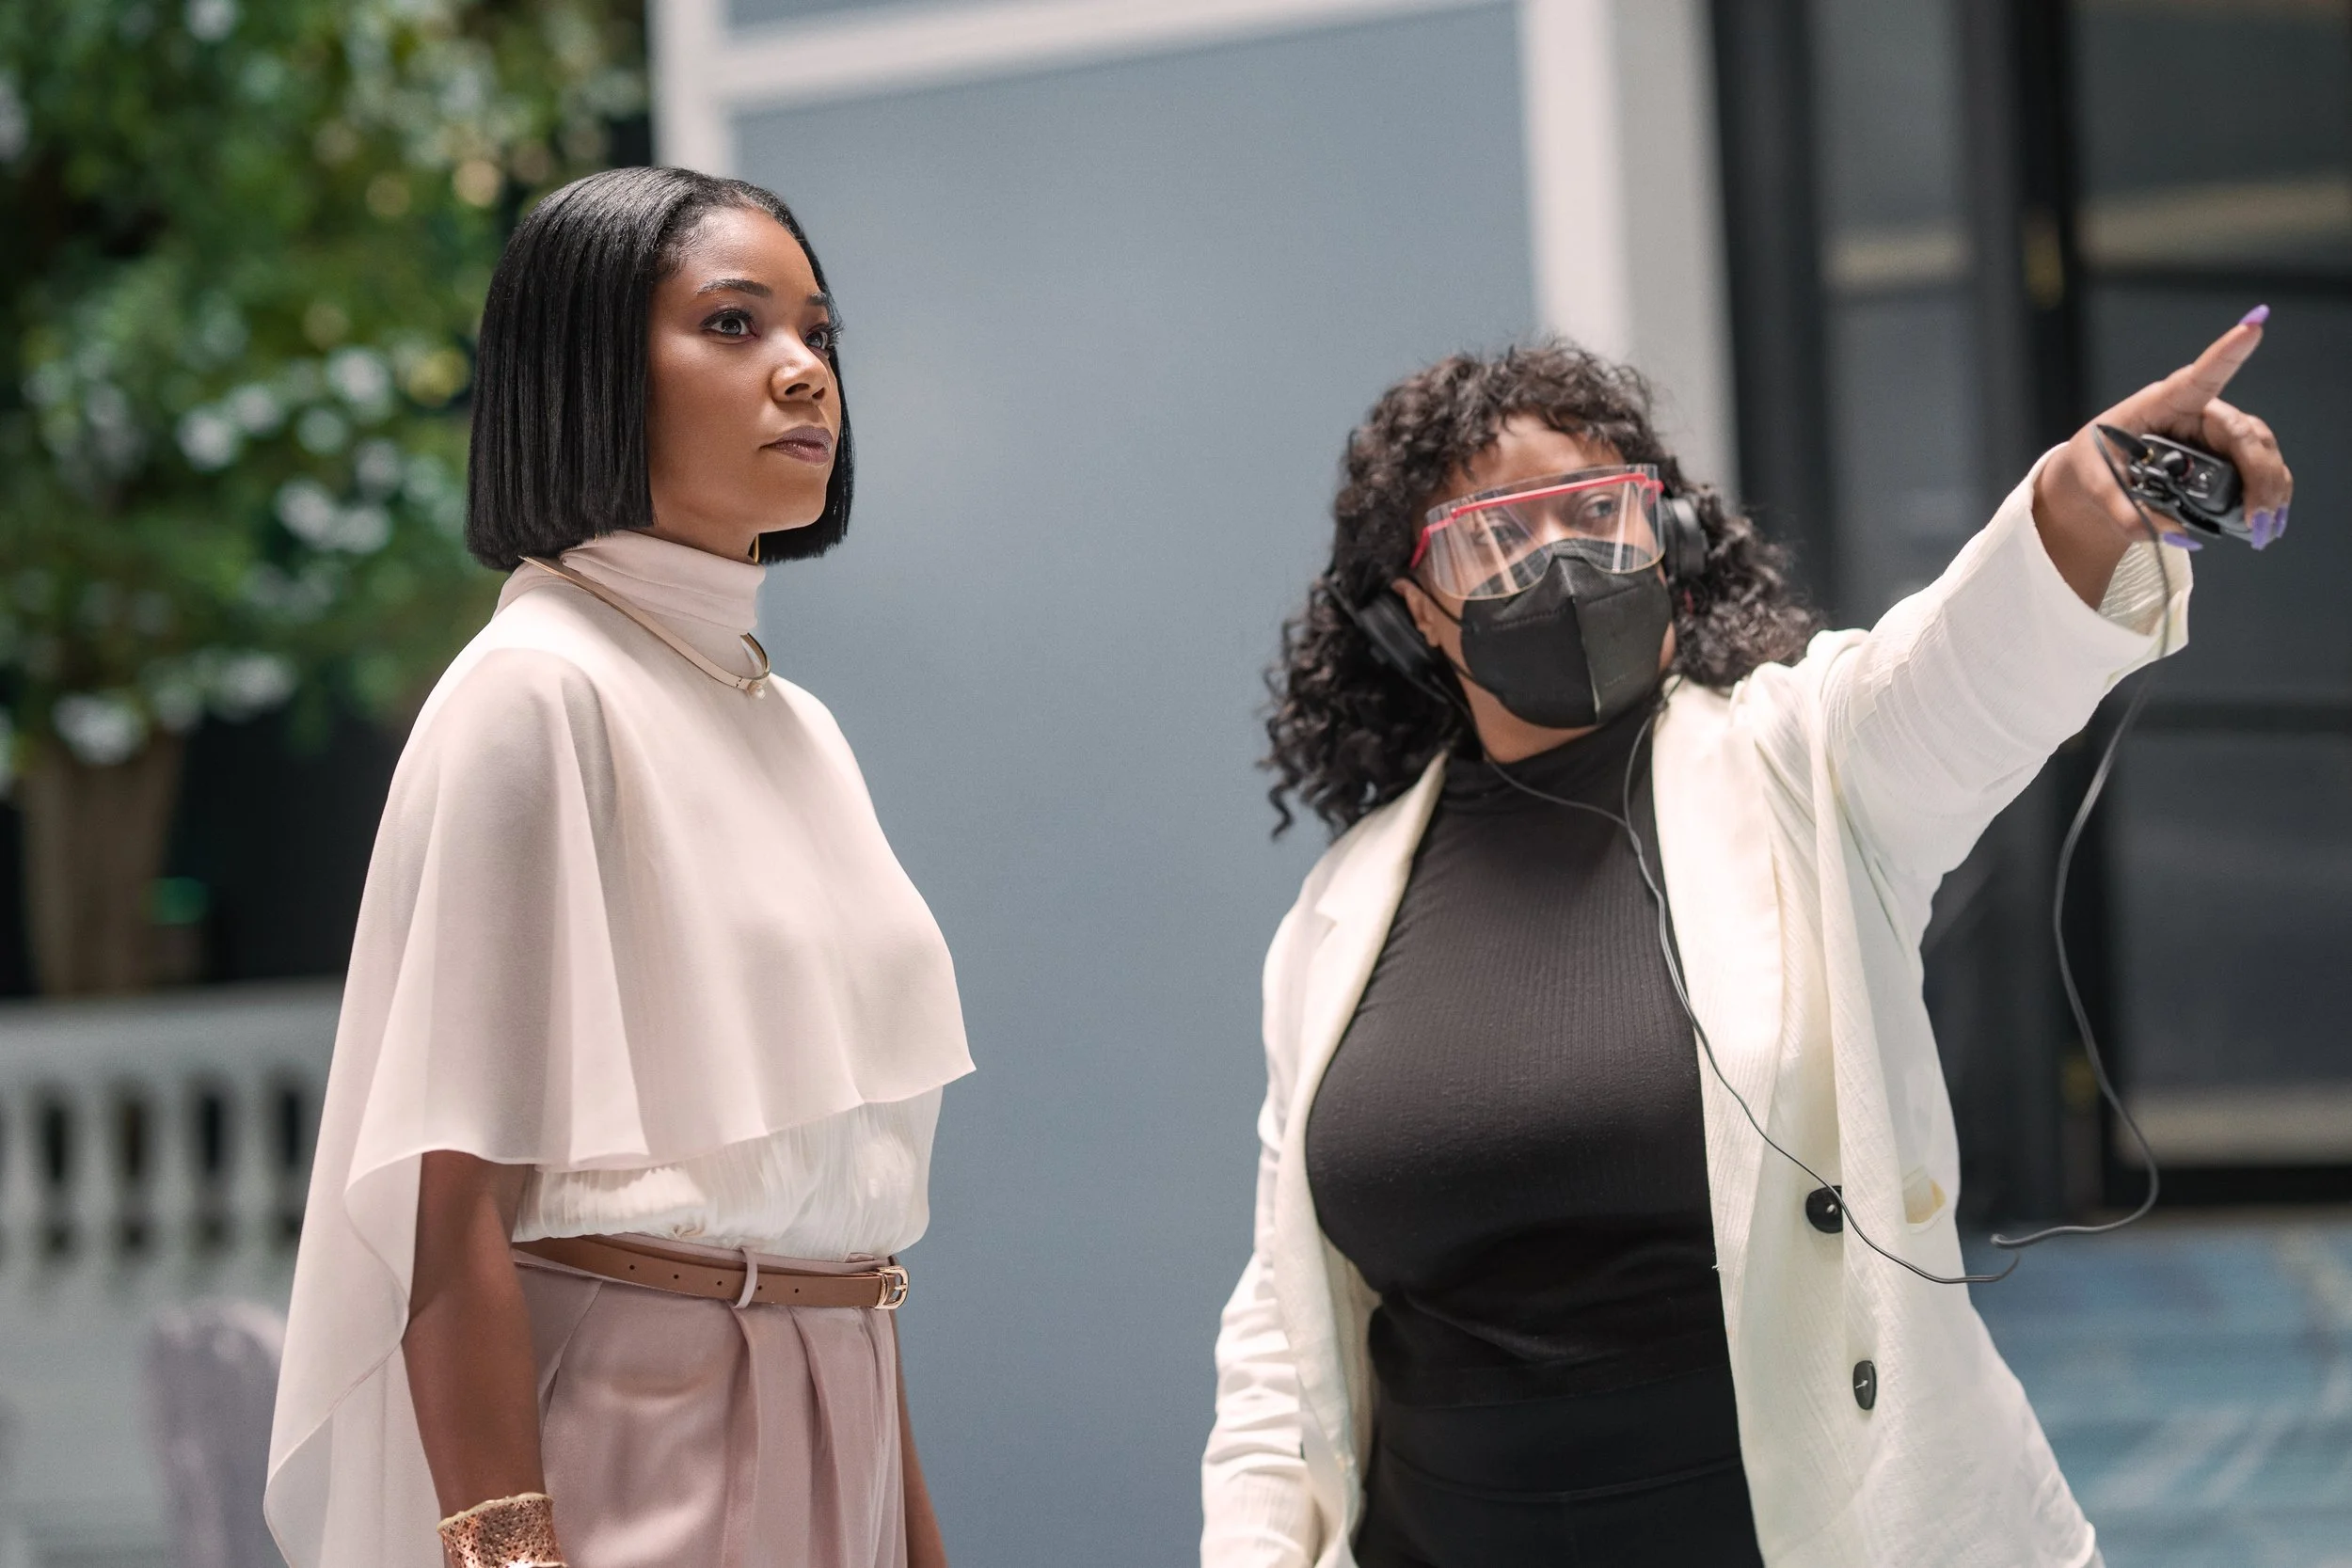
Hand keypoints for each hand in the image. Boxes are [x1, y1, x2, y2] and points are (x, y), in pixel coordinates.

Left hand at [2032, 308, 2294, 601]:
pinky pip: (2257, 467)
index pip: (2198, 377)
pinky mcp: (2222, 455)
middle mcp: (2195, 413)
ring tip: (2263, 525)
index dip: (2226, 353)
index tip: (2253, 326)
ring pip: (2258, 449)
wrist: (2095, 477)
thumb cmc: (2093, 466)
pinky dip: (2268, 492)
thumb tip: (2175, 534)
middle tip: (2259, 515)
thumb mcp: (2095, 488)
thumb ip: (2126, 512)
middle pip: (2242, 431)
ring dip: (2269, 486)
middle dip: (2258, 473)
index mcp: (2160, 404)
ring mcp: (2212, 434)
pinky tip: (2269, 518)